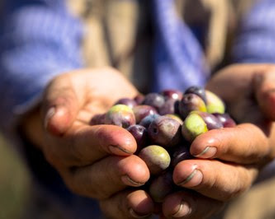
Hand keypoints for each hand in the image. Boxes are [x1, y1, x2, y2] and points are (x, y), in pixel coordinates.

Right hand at [22, 68, 154, 217]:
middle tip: (142, 172)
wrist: (105, 104)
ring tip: (150, 202)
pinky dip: (146, 206)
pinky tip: (162, 207)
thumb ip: (62, 99)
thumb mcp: (72, 85)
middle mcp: (79, 171)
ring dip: (130, 201)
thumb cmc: (87, 93)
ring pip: (111, 198)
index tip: (126, 142)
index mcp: (63, 145)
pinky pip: (129, 203)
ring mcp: (100, 184)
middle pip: (95, 179)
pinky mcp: (122, 190)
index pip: (80, 146)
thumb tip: (54, 123)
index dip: (102, 144)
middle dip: (119, 174)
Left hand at [160, 64, 274, 217]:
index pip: (247, 147)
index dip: (225, 146)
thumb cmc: (246, 88)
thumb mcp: (265, 77)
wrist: (227, 101)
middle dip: (205, 179)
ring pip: (209, 199)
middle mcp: (244, 168)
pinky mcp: (200, 182)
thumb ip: (274, 87)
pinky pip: (188, 197)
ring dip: (188, 202)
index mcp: (262, 142)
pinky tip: (152, 204)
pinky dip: (173, 203)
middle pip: (230, 181)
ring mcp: (221, 178)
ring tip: (165, 204)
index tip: (198, 144)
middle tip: (181, 174)